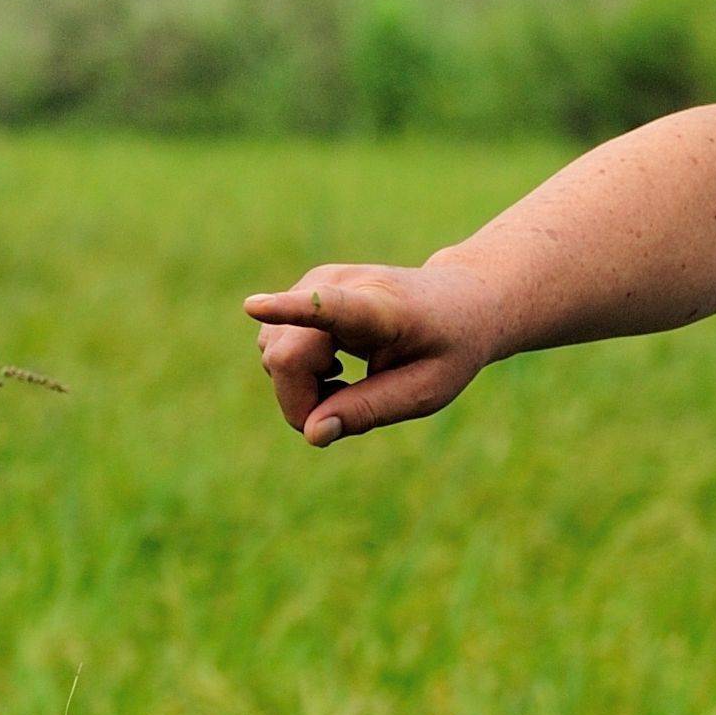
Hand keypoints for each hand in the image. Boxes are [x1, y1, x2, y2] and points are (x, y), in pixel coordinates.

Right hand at [244, 262, 502, 445]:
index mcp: (380, 308)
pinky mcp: (302, 288)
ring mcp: (315, 282)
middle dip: (303, 401)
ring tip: (350, 381)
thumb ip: (370, 410)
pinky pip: (276, 347)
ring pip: (274, 355)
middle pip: (286, 358)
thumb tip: (311, 432)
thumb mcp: (426, 391)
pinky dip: (299, 371)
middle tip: (348, 411)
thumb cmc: (447, 349)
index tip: (254, 307)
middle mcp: (340, 284)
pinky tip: (336, 367)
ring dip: (303, 386)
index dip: (289, 310)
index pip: (329, 307)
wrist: (462, 300)